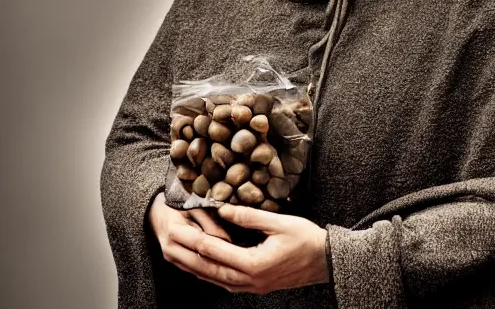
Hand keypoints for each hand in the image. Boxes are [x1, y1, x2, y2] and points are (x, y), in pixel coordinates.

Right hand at [148, 192, 239, 288]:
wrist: (154, 211)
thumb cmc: (176, 203)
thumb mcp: (192, 206)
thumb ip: (209, 222)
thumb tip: (227, 239)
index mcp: (174, 231)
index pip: (201, 242)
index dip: (219, 246)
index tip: (237, 248)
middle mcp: (170, 249)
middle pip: (198, 262)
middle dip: (219, 265)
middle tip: (239, 265)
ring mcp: (171, 258)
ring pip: (196, 270)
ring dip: (214, 273)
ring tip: (234, 271)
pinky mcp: (173, 262)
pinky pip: (192, 270)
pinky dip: (207, 272)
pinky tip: (221, 273)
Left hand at [171, 203, 329, 293]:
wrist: (326, 260)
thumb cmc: (306, 238)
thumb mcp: (278, 222)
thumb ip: (248, 216)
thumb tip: (223, 208)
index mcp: (254, 265)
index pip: (215, 252)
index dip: (194, 239)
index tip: (178, 228)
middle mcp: (250, 281)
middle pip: (209, 270)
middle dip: (187, 256)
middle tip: (168, 242)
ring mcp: (253, 287)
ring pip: (215, 280)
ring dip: (194, 268)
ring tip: (176, 256)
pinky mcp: (257, 286)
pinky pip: (226, 282)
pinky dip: (209, 274)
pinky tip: (202, 267)